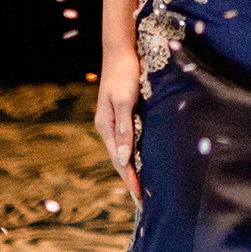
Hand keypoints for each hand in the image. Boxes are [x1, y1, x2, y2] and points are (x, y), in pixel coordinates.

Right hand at [94, 45, 142, 201]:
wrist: (122, 50)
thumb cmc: (124, 73)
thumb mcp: (124, 101)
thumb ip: (124, 129)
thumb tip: (123, 159)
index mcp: (106, 126)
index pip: (120, 161)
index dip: (130, 180)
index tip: (140, 199)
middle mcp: (108, 127)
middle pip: (120, 160)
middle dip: (131, 180)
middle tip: (144, 201)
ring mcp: (115, 120)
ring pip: (125, 151)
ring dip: (133, 169)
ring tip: (144, 187)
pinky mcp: (123, 113)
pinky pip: (129, 140)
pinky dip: (135, 154)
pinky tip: (143, 159)